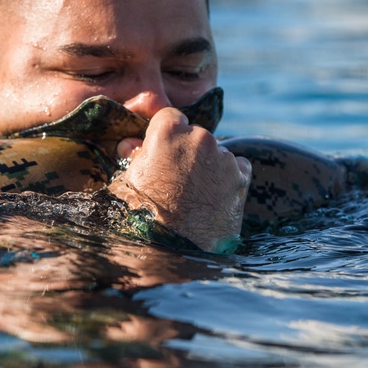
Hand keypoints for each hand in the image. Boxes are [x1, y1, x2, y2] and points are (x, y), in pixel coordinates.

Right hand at [108, 107, 250, 252]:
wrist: (174, 251)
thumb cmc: (142, 216)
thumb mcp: (125, 182)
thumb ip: (132, 156)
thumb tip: (131, 143)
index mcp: (168, 131)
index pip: (170, 116)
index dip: (164, 134)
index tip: (161, 150)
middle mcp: (199, 137)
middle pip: (194, 133)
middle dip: (186, 150)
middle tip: (175, 177)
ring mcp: (223, 157)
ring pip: (215, 151)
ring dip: (207, 164)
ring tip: (194, 194)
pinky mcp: (241, 177)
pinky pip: (236, 167)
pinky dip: (227, 177)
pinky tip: (213, 197)